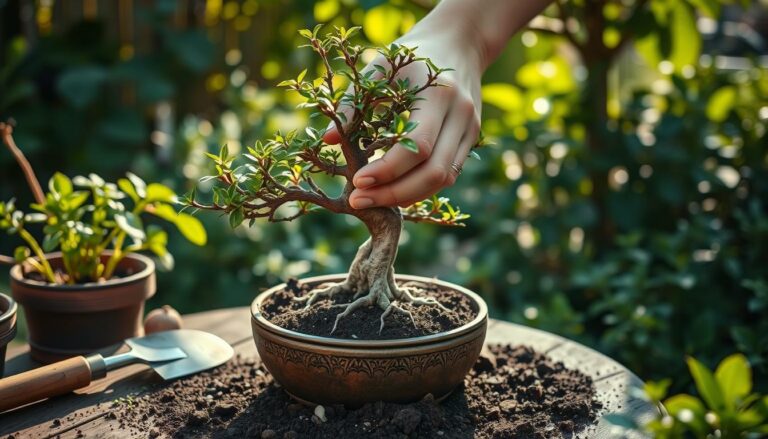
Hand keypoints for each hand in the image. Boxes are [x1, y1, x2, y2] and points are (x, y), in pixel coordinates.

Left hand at [323, 19, 483, 208]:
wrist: (459, 42)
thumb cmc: (410, 55)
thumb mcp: (379, 67)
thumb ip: (353, 103)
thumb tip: (328, 140)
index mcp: (438, 95)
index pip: (418, 146)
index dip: (388, 170)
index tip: (358, 182)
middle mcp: (461, 115)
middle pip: (434, 172)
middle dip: (395, 193)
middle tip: (359, 200)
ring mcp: (471, 129)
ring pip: (444, 179)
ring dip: (408, 196)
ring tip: (373, 200)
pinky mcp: (471, 139)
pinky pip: (448, 174)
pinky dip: (421, 187)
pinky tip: (394, 190)